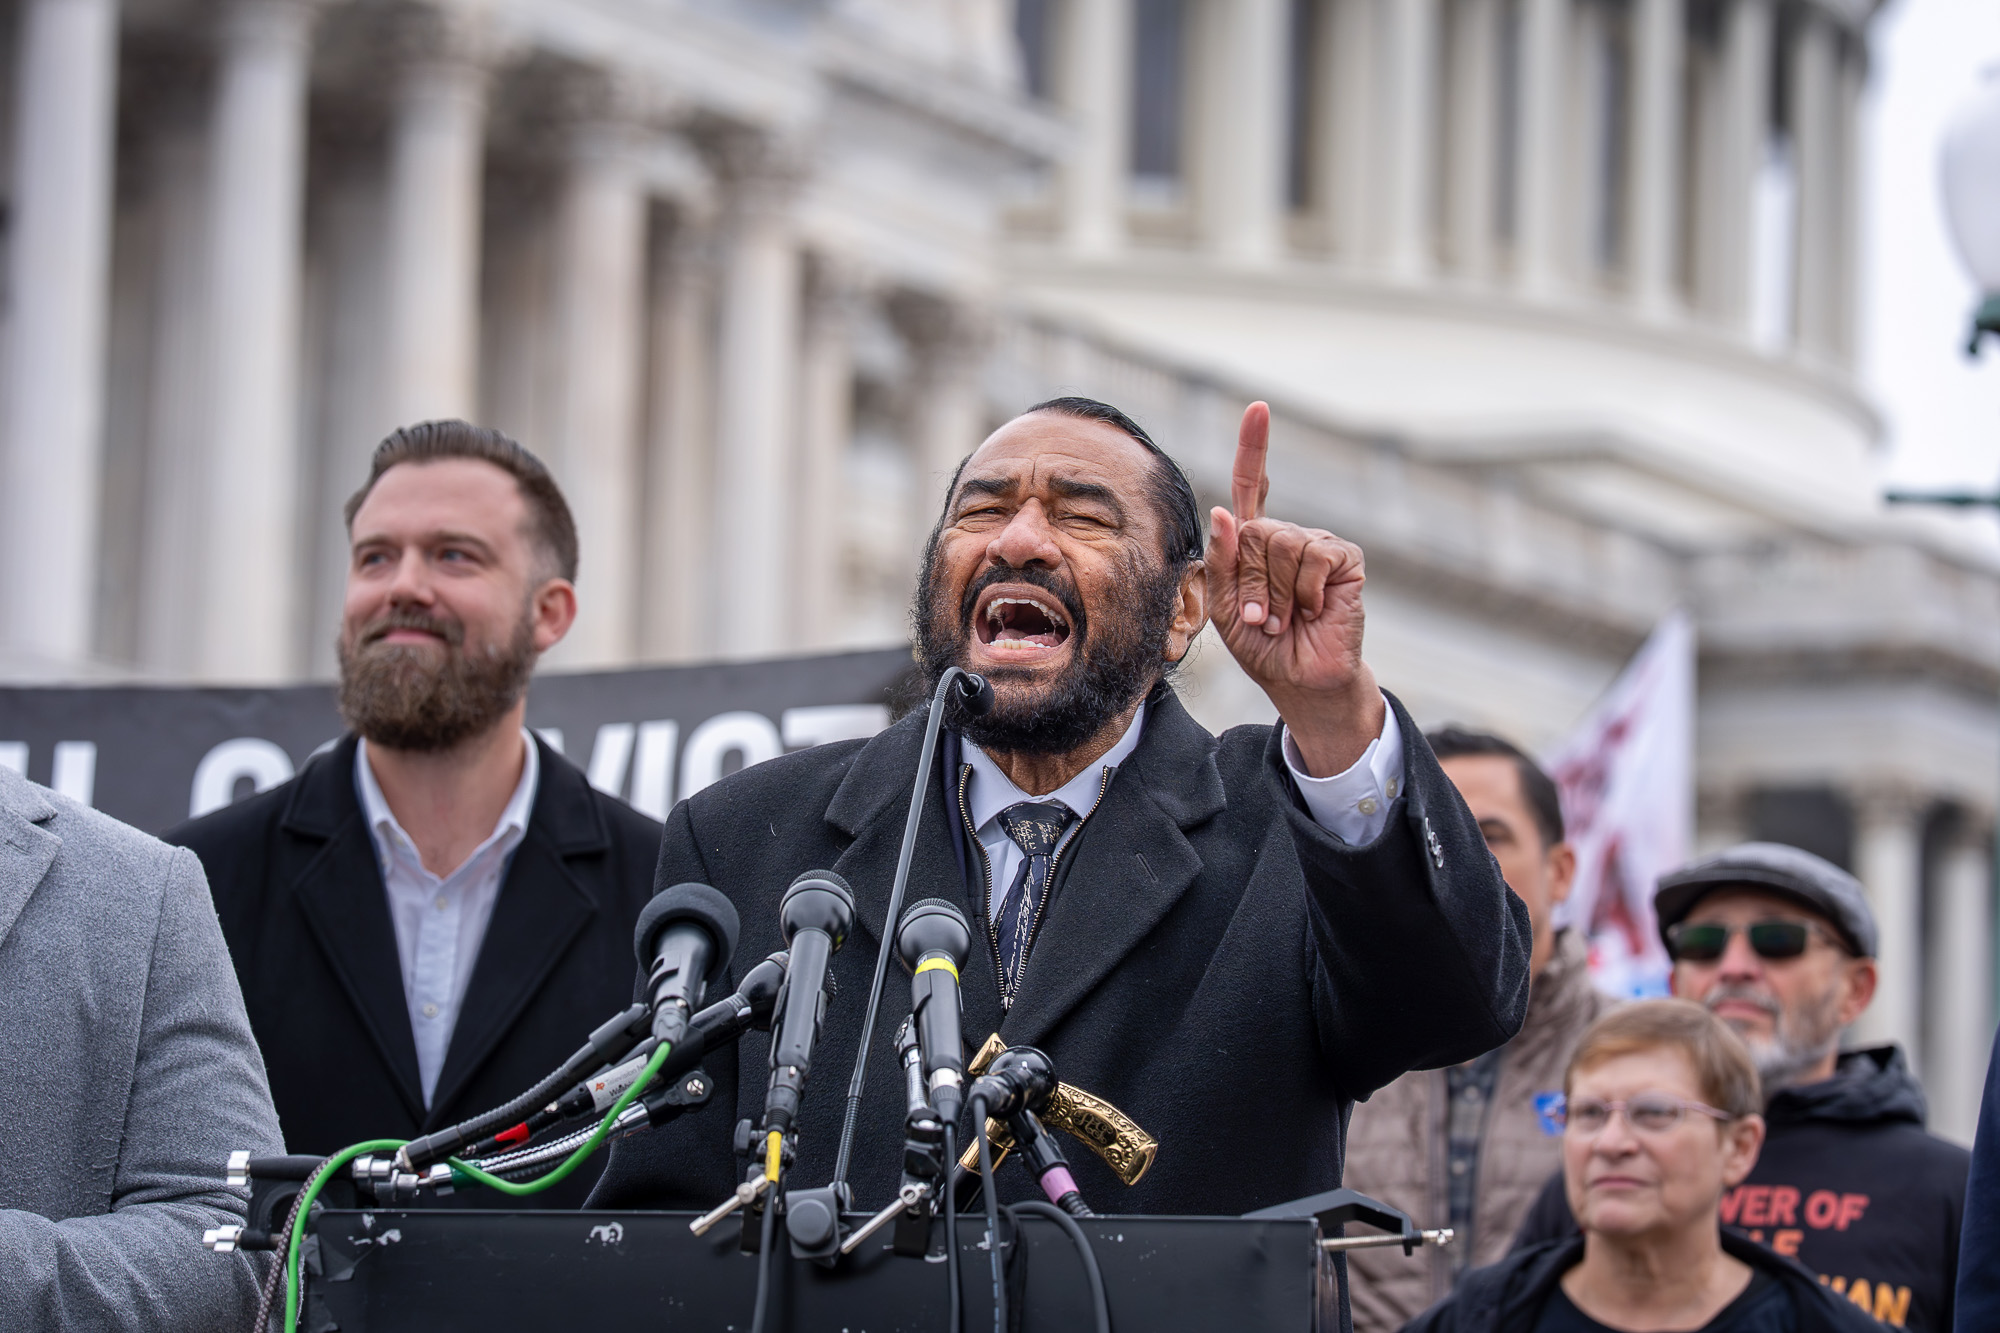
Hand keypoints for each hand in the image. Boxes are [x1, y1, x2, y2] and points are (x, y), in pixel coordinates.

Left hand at [1206, 403, 1384, 775]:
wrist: (1300, 681)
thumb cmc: (1261, 646)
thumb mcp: (1222, 606)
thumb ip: (1220, 561)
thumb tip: (1224, 512)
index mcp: (1254, 543)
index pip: (1253, 485)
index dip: (1255, 448)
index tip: (1259, 409)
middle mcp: (1287, 536)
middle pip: (1253, 531)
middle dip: (1246, 581)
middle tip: (1259, 616)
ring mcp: (1318, 545)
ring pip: (1280, 543)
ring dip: (1272, 592)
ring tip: (1281, 618)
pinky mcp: (1344, 560)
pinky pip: (1314, 555)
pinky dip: (1304, 591)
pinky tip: (1312, 609)